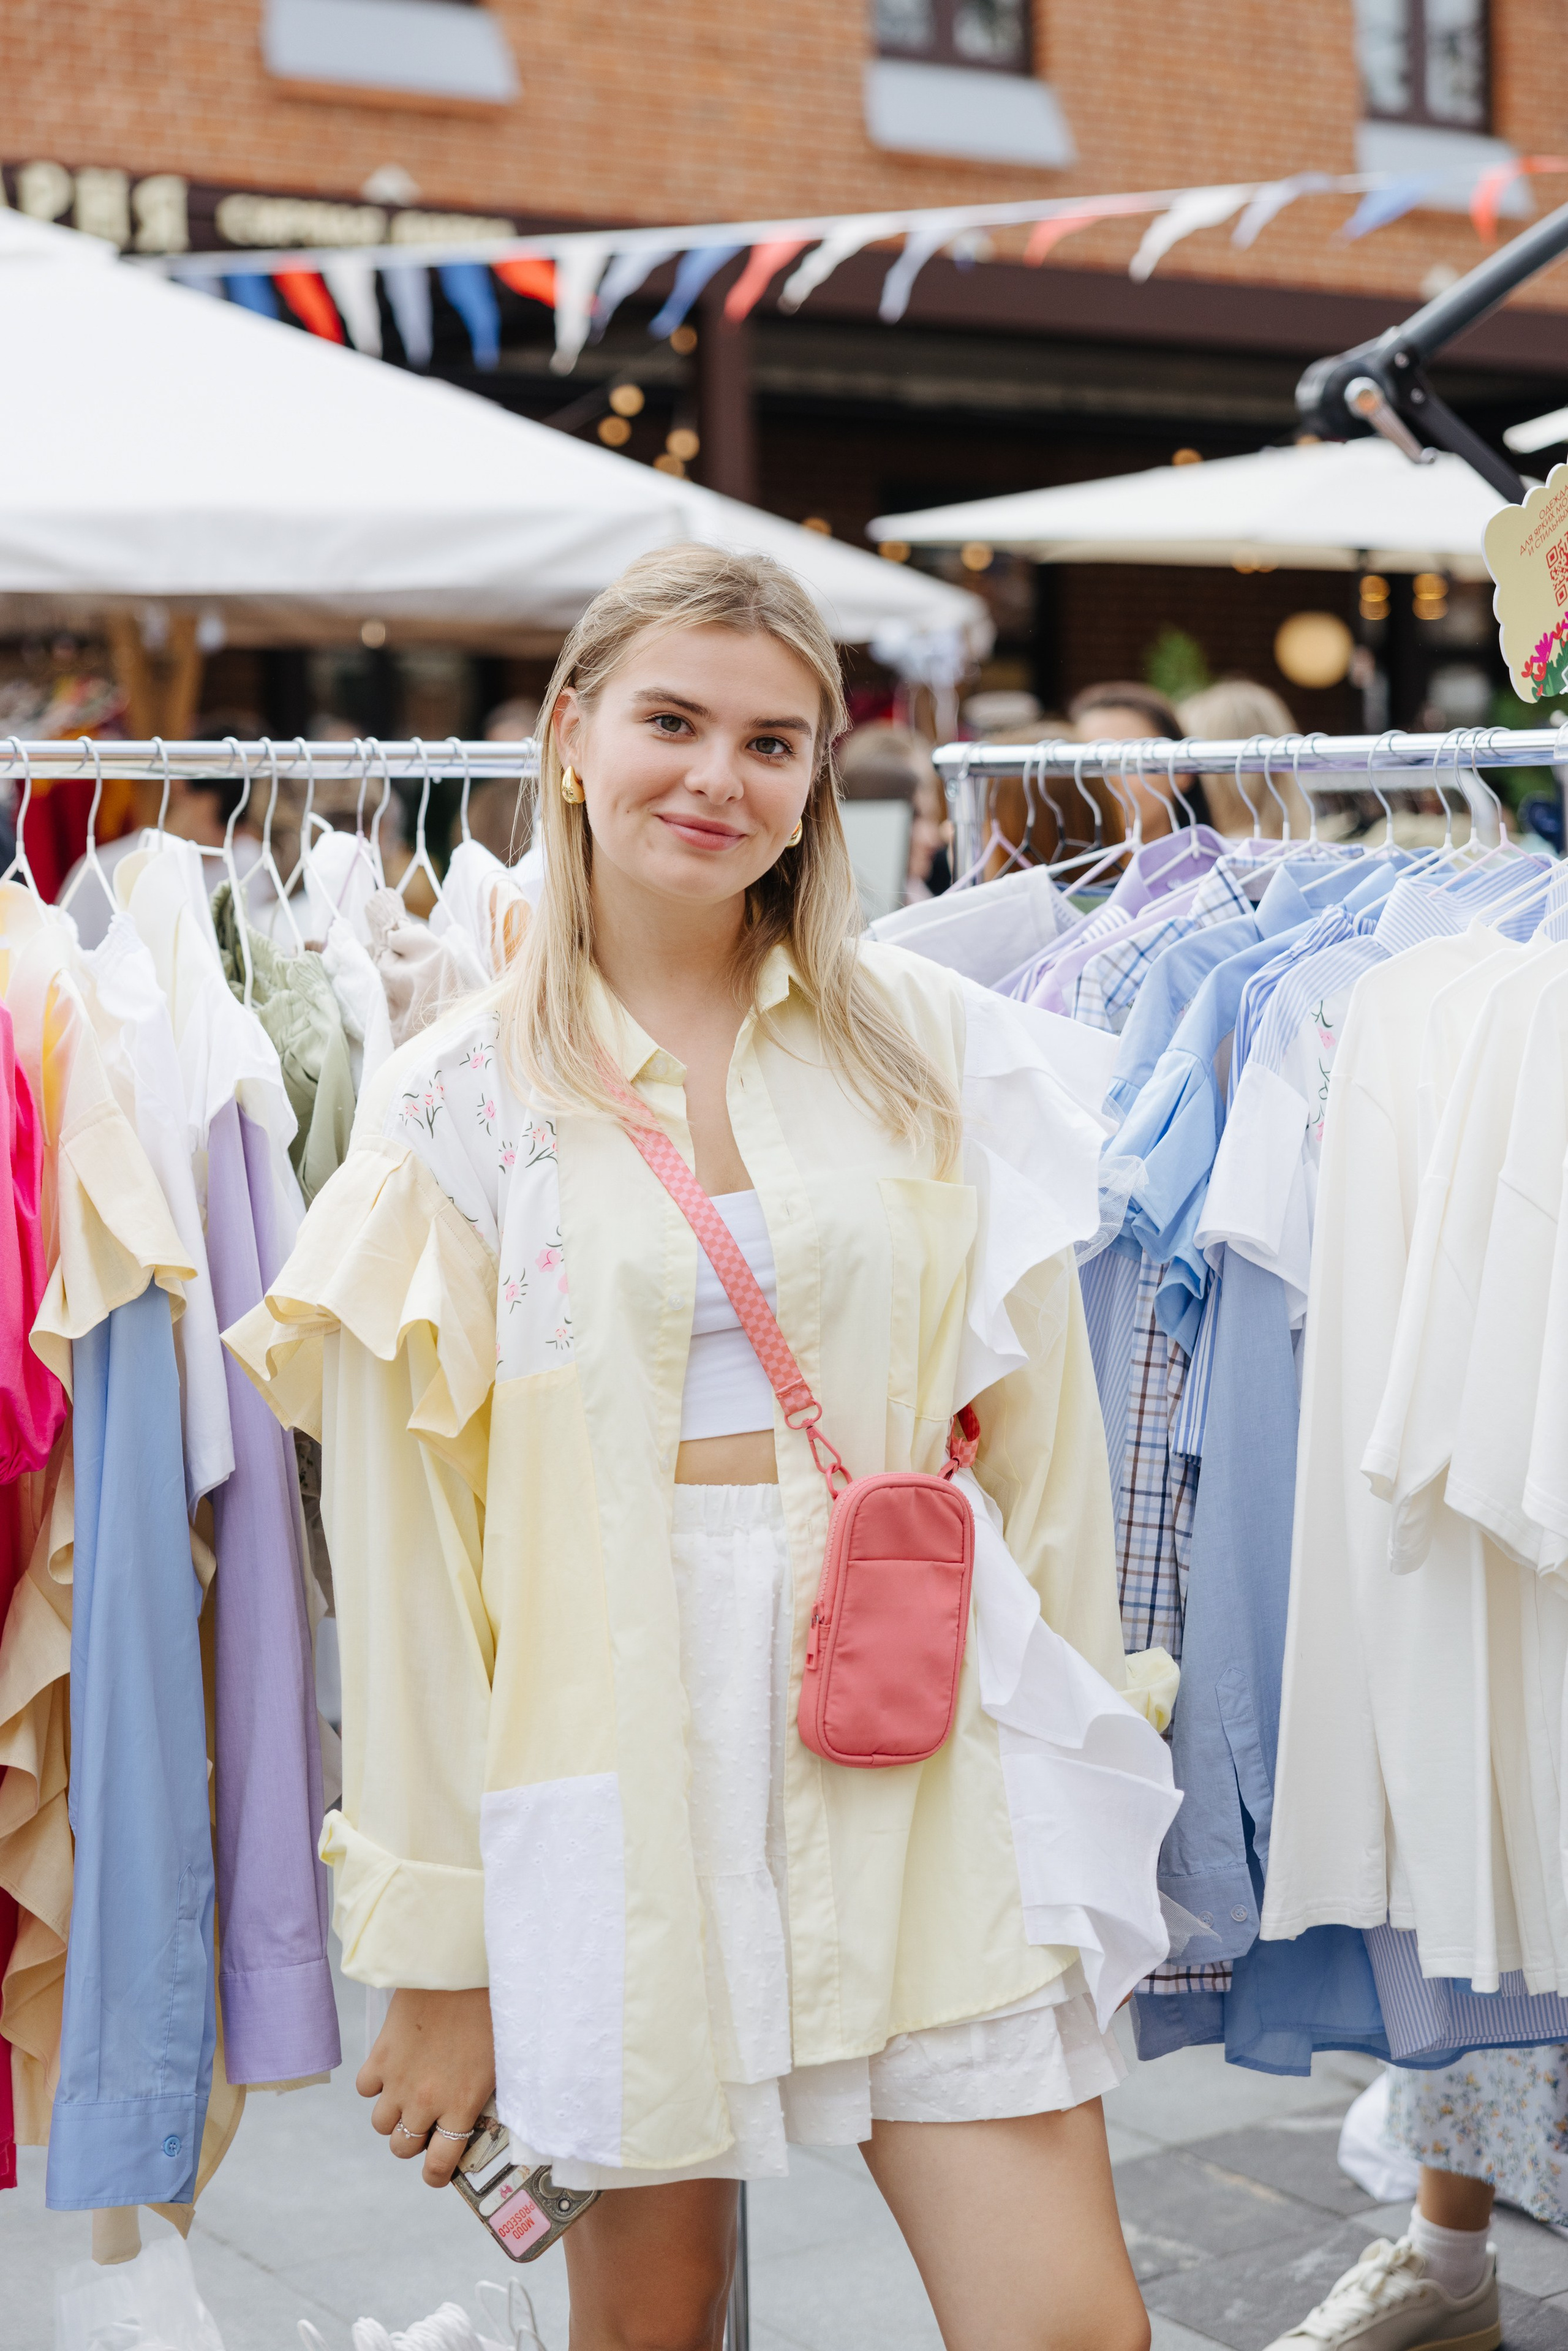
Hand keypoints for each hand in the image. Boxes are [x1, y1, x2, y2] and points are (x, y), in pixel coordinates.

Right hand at [357, 1985, 495, 2186]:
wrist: (458, 1967)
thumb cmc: (490, 2009)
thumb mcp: (501, 2060)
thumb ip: (481, 2095)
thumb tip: (475, 2117)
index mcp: (461, 2105)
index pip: (438, 2165)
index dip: (436, 2175)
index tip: (437, 2171)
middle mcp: (425, 2101)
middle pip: (403, 2147)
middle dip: (415, 2141)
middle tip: (428, 2121)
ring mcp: (398, 2080)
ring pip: (381, 2125)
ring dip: (394, 2116)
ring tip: (409, 2095)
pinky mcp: (380, 2055)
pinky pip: (365, 2089)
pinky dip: (376, 2084)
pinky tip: (393, 2068)